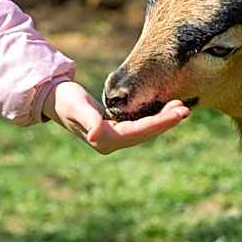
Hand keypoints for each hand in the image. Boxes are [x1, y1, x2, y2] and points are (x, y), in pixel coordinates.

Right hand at [43, 81, 189, 154]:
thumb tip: (96, 135)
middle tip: (186, 110)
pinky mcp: (116, 129)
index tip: (178, 114)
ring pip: (145, 130)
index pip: (139, 132)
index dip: (160, 123)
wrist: (55, 99)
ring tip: (181, 108)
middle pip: (146, 133)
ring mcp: (114, 137)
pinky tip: (166, 109)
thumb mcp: (76, 106)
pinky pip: (141, 125)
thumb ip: (88, 119)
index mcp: (104, 140)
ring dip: (164, 120)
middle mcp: (111, 142)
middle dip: (167, 122)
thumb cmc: (64, 100)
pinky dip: (155, 117)